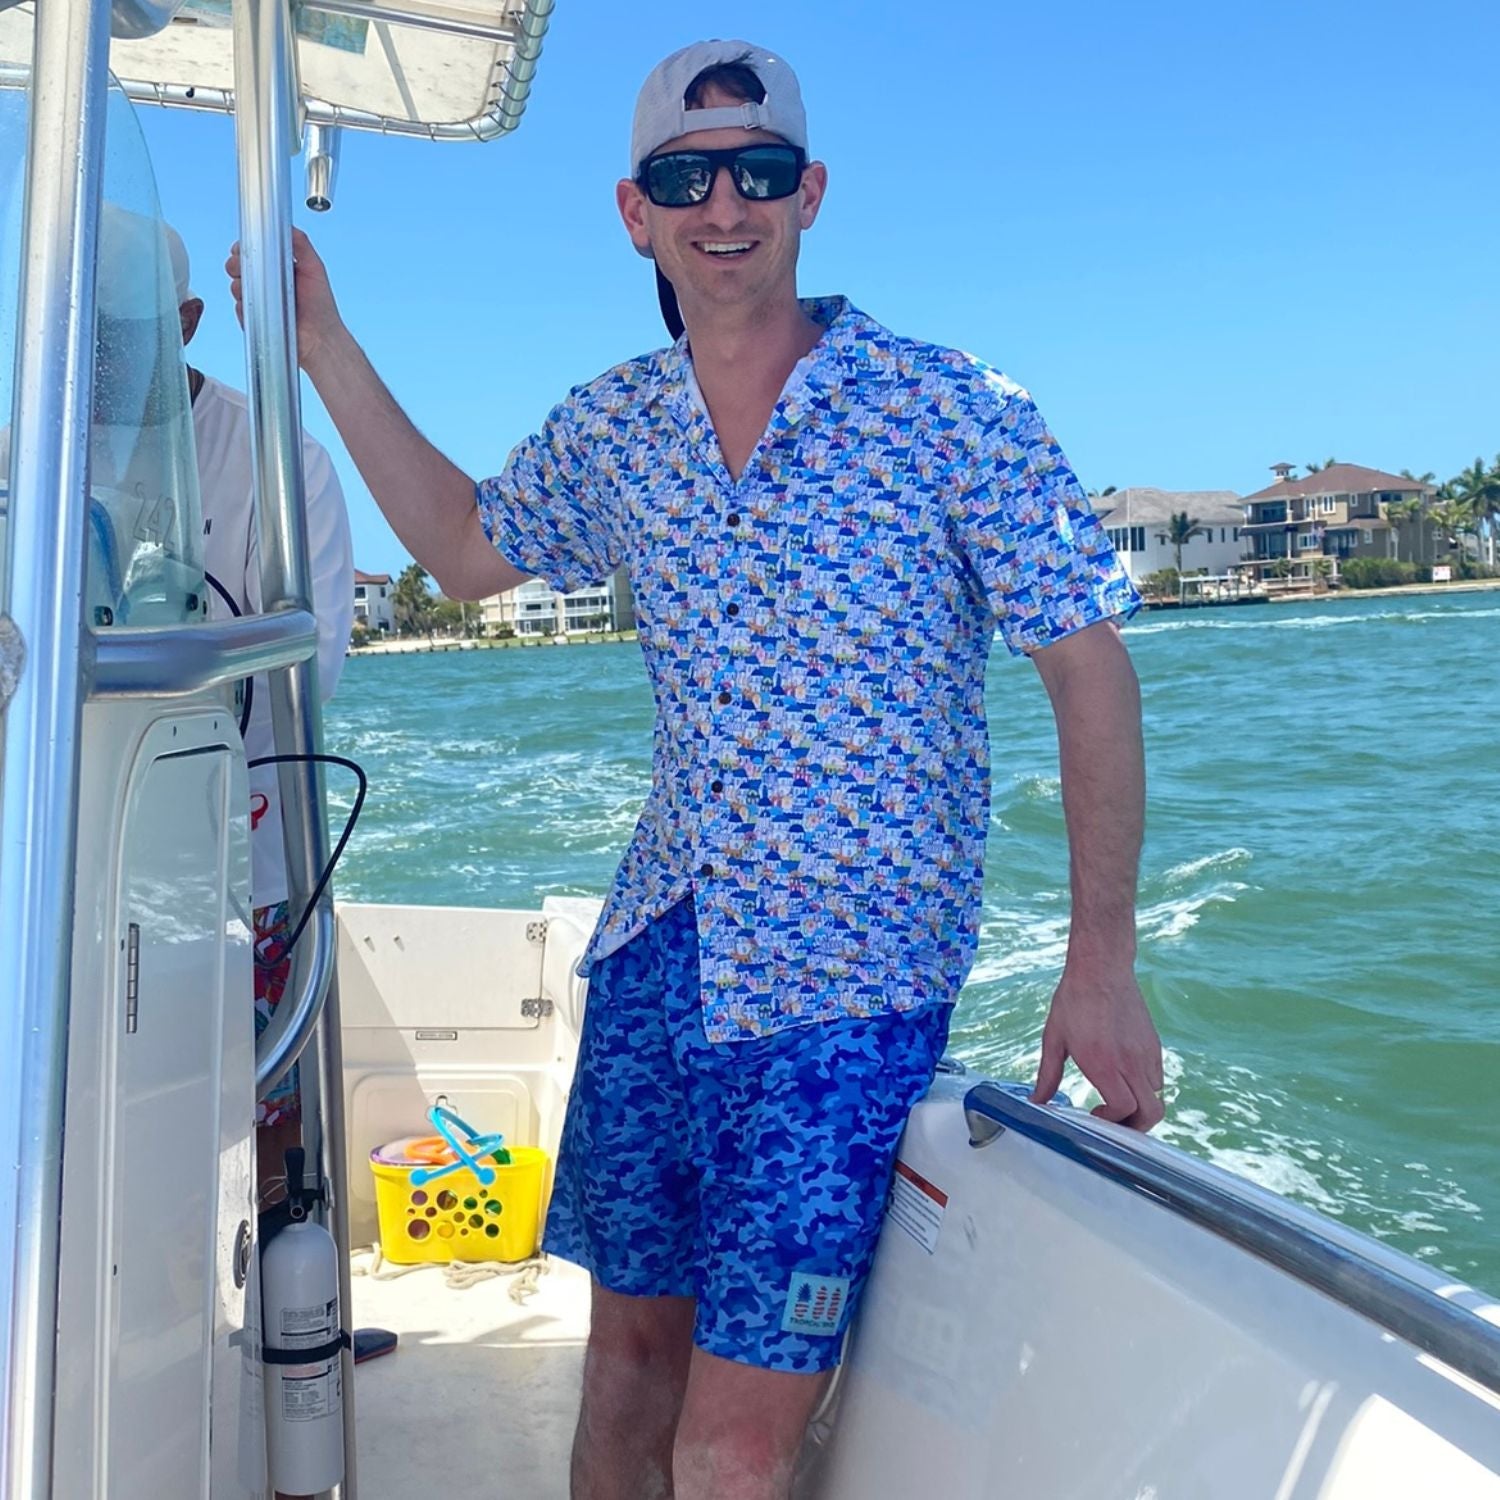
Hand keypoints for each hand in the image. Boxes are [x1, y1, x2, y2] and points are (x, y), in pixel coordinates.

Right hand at [224, 227, 344, 372]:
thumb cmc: (321, 308)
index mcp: (278, 270)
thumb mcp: (315, 269)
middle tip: (245, 268)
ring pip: (236, 287)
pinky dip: (246, 308)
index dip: (244, 249)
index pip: (253, 253)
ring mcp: (260, 302)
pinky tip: (262, 310)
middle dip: (236, 265)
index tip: (242, 248)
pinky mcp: (255, 319)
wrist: (320, 340)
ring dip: (242, 287)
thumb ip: (301, 246)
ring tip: (262, 293)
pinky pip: (241, 309)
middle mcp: (267, 285)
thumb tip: (288, 227)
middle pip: (238, 267)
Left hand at [1031, 964, 1164, 1131]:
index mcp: (1104, 1063)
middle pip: (1151, 1113)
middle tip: (1114, 1122)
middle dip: (1134, 1127)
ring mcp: (1146, 1053)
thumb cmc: (1075, 1000)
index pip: (1124, 1109)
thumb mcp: (1054, 1038)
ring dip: (1140, 1106)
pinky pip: (1157, 1077)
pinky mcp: (1154, 1044)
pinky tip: (1124, 1077)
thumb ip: (1047, 1075)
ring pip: (1156, 1096)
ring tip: (1118, 1101)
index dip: (1112, 1121)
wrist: (1101, 968)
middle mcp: (1131, 1061)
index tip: (1096, 1116)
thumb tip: (1037, 1101)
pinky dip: (1146, 1087)